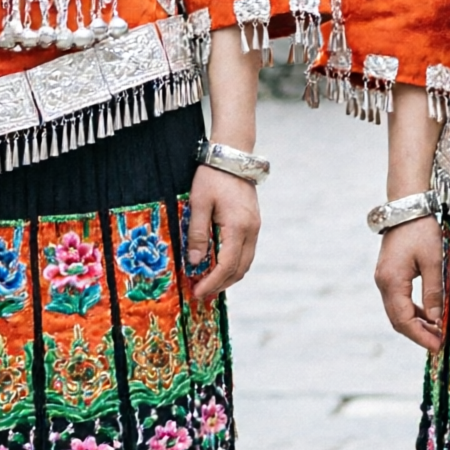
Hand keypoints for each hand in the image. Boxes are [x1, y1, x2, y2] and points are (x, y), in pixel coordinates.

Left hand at [186, 165, 259, 301]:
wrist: (232, 156)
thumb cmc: (212, 177)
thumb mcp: (198, 204)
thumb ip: (197, 234)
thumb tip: (195, 262)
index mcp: (238, 227)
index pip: (227, 266)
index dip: (212, 282)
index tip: (197, 292)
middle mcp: (251, 230)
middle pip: (240, 269)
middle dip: (221, 284)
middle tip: (201, 292)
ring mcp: (255, 227)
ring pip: (245, 262)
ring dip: (228, 276)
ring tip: (208, 282)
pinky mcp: (253, 223)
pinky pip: (246, 251)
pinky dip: (233, 263)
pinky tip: (218, 264)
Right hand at [376, 216, 444, 350]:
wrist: (406, 206)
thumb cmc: (421, 230)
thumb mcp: (434, 261)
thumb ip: (434, 292)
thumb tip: (436, 319)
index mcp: (392, 282)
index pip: (404, 320)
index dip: (420, 336)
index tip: (437, 346)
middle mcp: (383, 283)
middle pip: (397, 319)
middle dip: (417, 334)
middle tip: (438, 343)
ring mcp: (384, 279)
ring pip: (397, 311)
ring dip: (415, 323)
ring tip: (436, 332)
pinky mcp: (389, 274)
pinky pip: (398, 300)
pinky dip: (412, 311)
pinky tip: (428, 315)